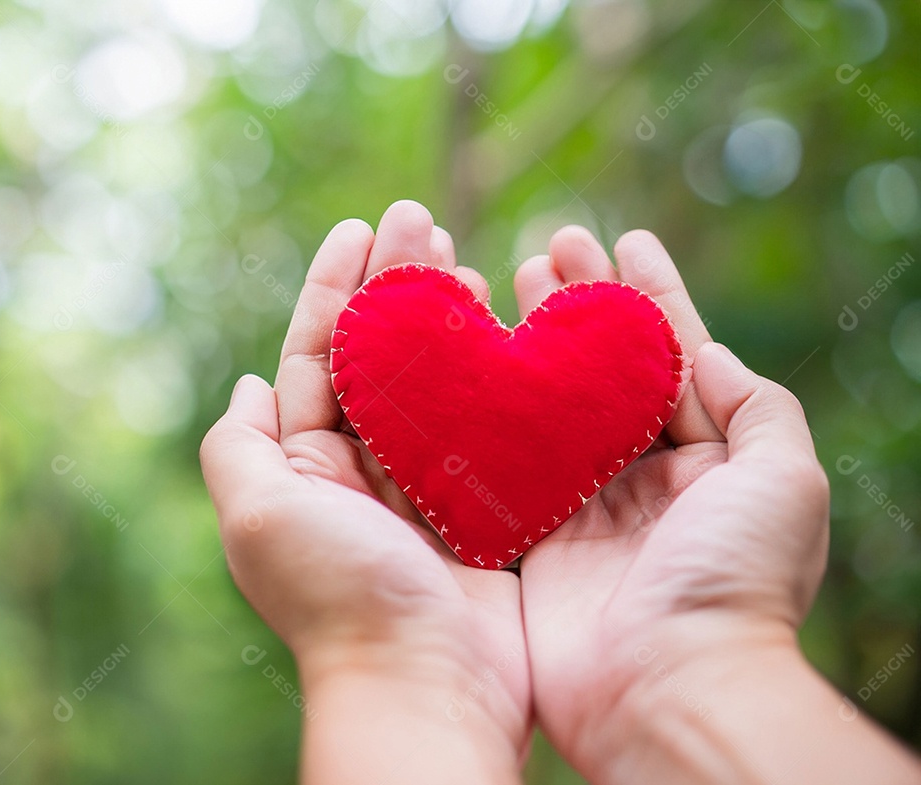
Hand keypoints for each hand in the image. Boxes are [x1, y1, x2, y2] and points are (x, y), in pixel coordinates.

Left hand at [201, 201, 530, 783]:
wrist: (424, 685)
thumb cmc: (338, 598)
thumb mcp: (258, 517)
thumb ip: (238, 447)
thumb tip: (246, 383)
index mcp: (305, 465)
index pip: (317, 352)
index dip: (335, 286)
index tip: (360, 227)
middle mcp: (361, 469)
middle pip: (377, 354)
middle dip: (394, 286)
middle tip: (423, 222)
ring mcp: (425, 485)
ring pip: (434, 380)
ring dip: (446, 318)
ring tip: (466, 263)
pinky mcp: (482, 505)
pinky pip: (487, 424)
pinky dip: (495, 374)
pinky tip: (512, 329)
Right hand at [517, 227, 839, 778]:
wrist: (667, 688)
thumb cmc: (734, 580)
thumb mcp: (785, 481)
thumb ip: (757, 409)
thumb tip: (709, 353)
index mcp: (704, 461)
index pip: (674, 356)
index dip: (649, 294)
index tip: (622, 237)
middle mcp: (641, 478)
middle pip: (604, 370)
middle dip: (581, 304)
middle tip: (549, 247)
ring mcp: (581, 507)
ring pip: (549, 403)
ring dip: (531, 340)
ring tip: (506, 278)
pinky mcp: (529, 537)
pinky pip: (504, 460)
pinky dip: (486, 409)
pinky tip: (466, 360)